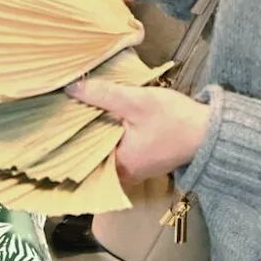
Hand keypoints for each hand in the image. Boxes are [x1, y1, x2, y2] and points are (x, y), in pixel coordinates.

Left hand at [68, 80, 209, 179]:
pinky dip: (106, 134)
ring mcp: (133, 168)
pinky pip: (115, 148)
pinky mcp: (141, 159)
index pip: (80, 155)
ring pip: (103, 151)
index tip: (51, 121)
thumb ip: (103, 94)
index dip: (65, 137)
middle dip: (76, 134)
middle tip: (57, 112)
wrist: (209, 132)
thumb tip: (70, 87)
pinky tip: (98, 117)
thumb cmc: (174, 120)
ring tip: (72, 111)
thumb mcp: (136, 101)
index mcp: (118, 165)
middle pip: (90, 154)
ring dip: (92, 133)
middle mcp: (123, 173)